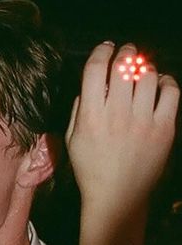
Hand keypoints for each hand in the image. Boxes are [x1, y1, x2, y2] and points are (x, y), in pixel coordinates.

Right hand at [66, 41, 176, 213]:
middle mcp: (117, 114)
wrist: (117, 196)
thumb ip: (79, 110)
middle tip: (127, 52)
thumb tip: (90, 85)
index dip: (101, 51)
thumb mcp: (73, 140)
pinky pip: (171, 92)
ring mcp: (142, 121)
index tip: (106, 48)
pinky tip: (160, 84)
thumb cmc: (91, 169)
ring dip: (145, 67)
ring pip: (148, 75)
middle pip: (124, 66)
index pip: (95, 69)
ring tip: (143, 69)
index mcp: (91, 116)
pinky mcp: (163, 128)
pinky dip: (167, 82)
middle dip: (126, 52)